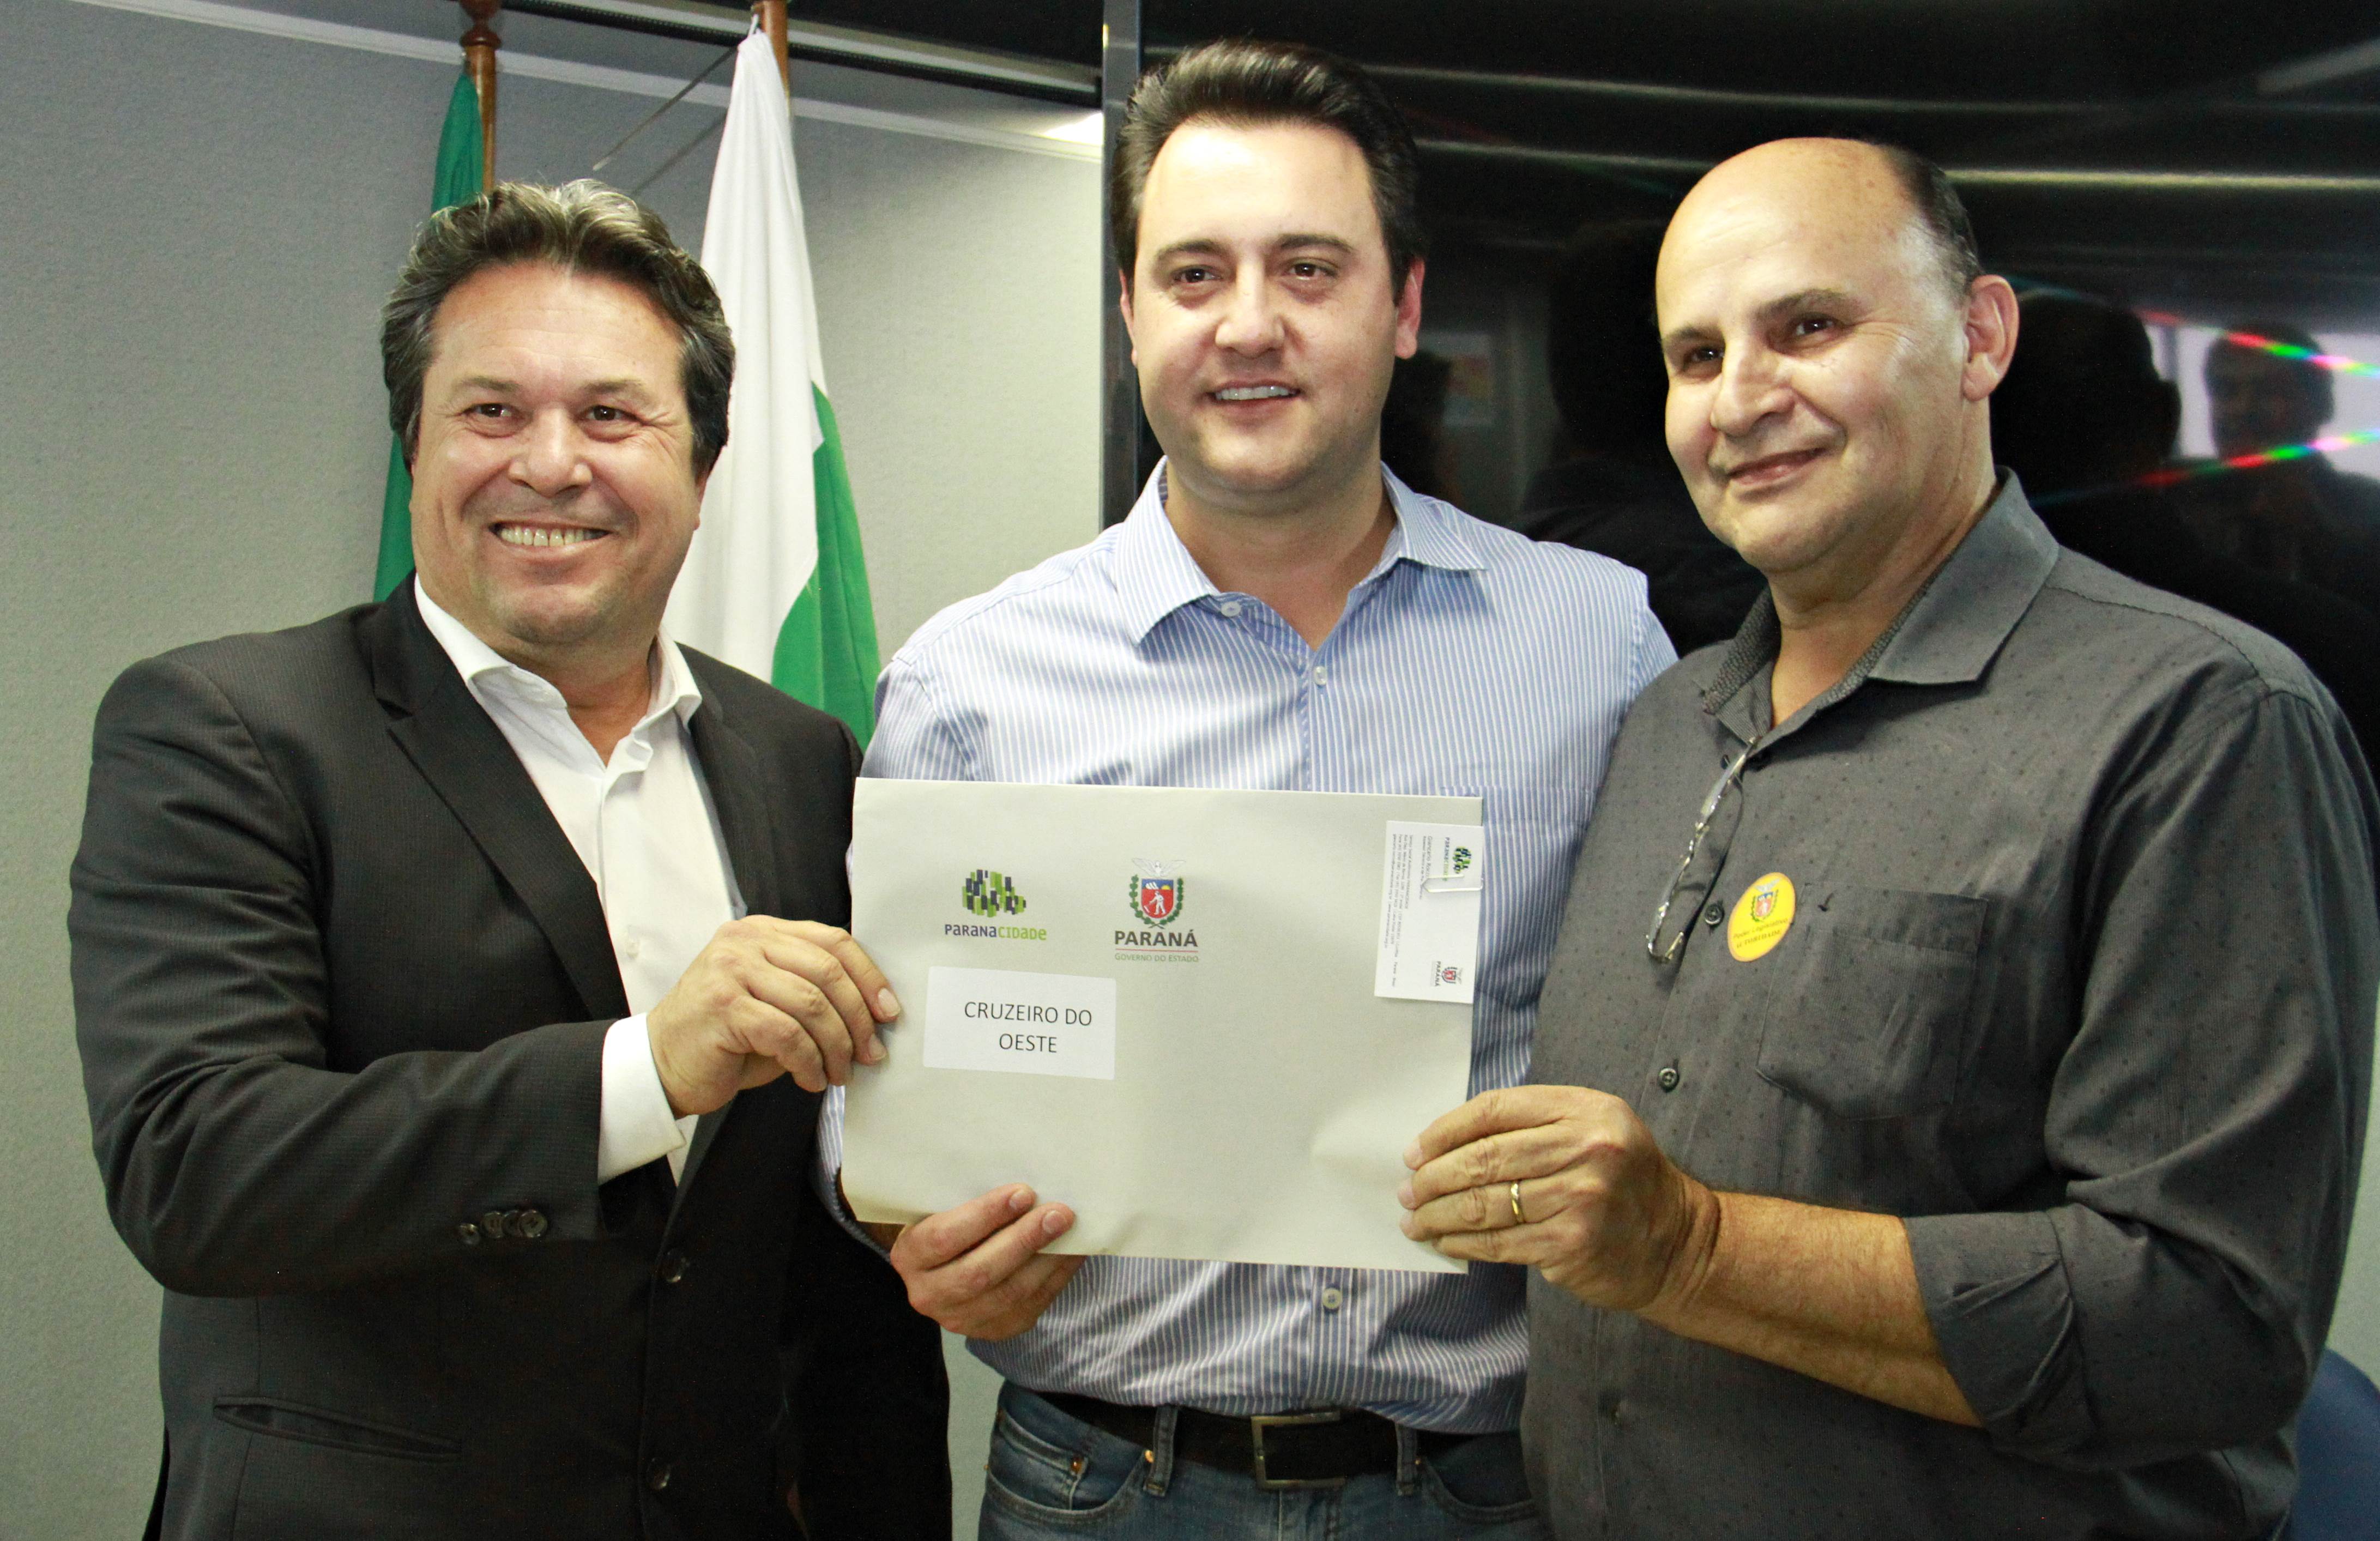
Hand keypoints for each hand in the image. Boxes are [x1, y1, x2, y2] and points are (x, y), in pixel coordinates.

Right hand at [646, 919, 898, 1114]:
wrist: (662, 1064)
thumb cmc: (725, 1038)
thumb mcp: (774, 1002)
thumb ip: (814, 993)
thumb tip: (876, 1014)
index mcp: (763, 931)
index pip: (833, 941)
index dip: (869, 977)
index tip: (889, 1012)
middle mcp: (745, 942)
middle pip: (828, 971)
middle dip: (858, 1018)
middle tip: (871, 1053)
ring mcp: (731, 970)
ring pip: (811, 1004)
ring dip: (836, 1046)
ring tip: (840, 1073)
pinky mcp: (724, 1006)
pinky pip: (787, 1034)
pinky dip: (808, 1061)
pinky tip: (811, 1079)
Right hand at [888, 1185, 1085, 1340]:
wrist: (947, 1267)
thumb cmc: (951, 1223)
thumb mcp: (944, 1208)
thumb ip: (969, 1198)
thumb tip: (1024, 1185)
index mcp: (910, 1256)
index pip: (945, 1237)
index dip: (985, 1215)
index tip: (1023, 1192)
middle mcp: (929, 1294)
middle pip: (979, 1272)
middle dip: (1024, 1240)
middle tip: (1058, 1212)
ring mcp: (961, 1319)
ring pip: (1009, 1294)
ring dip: (1046, 1259)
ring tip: (1069, 1228)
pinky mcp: (994, 1330)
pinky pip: (1031, 1306)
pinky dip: (1056, 1277)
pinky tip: (1072, 1252)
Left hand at [1397, 1085, 1716, 1313]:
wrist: (1676, 1241)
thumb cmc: (1621, 1181)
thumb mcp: (1591, 1129)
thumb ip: (1533, 1125)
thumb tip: (1447, 1144)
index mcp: (1585, 1110)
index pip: (1496, 1110)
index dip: (1446, 1131)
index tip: (1416, 1151)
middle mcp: (1586, 1148)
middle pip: (1485, 1158)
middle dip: (1433, 1177)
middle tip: (1407, 1190)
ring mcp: (1580, 1198)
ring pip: (1485, 1204)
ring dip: (1439, 1215)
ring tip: (1415, 1220)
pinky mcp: (1571, 1244)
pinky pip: (1500, 1242)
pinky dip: (1463, 1243)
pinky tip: (1444, 1242)